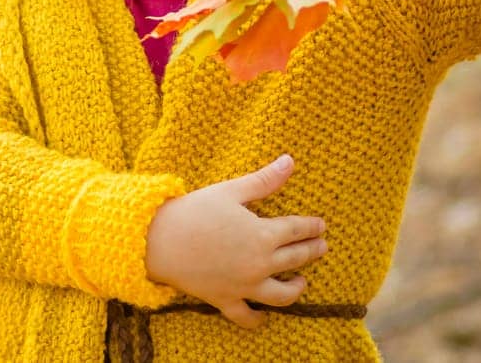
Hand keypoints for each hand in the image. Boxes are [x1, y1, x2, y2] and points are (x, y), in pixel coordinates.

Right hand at [143, 154, 328, 329]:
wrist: (158, 240)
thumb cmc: (193, 211)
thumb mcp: (230, 191)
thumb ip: (264, 180)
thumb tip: (289, 161)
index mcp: (263, 235)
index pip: (297, 230)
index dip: (311, 227)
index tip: (321, 225)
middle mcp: (260, 264)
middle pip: (295, 259)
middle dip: (312, 251)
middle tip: (322, 246)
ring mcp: (245, 286)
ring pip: (282, 295)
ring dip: (297, 288)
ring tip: (303, 281)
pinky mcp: (226, 300)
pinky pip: (247, 317)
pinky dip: (258, 320)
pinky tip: (264, 318)